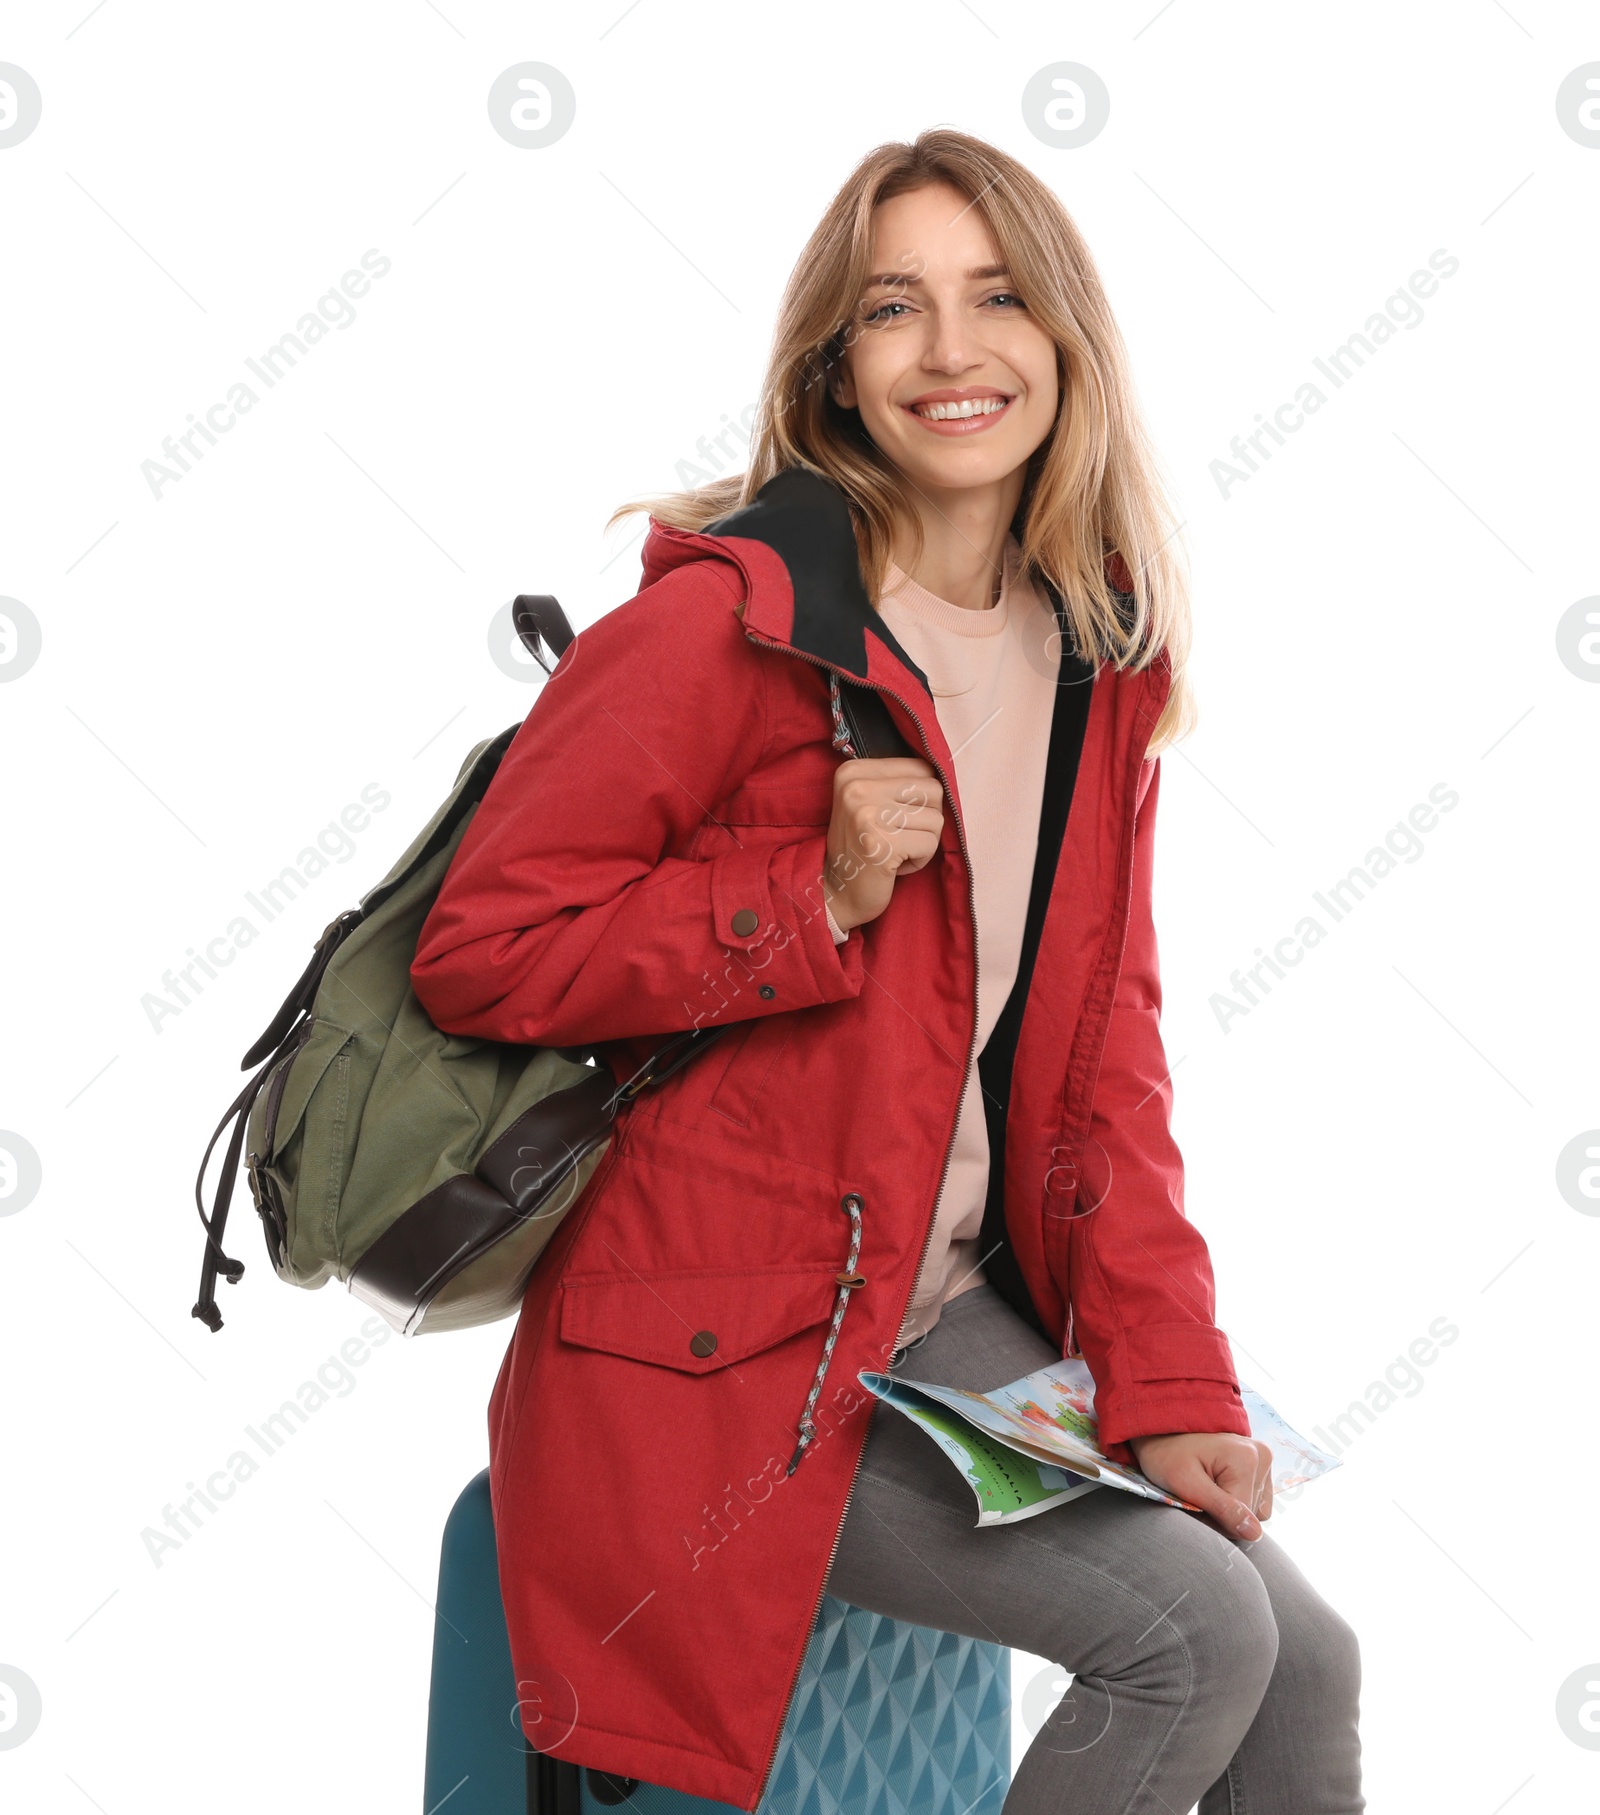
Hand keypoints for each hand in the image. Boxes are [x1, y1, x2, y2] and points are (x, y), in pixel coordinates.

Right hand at [822, 756, 944, 932]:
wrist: (836, 892)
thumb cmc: (861, 847)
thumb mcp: (869, 803)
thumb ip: (899, 784)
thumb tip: (945, 774)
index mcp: (854, 772)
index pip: (921, 767)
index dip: (922, 798)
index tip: (898, 818)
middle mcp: (857, 788)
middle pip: (933, 790)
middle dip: (927, 819)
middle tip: (901, 837)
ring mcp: (868, 815)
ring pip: (936, 819)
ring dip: (923, 843)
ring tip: (896, 852)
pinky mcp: (882, 844)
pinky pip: (930, 844)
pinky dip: (920, 860)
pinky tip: (895, 866)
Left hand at [1128, 1432, 1273, 1541]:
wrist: (1162, 1432)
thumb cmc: (1166, 1455)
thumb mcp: (1186, 1483)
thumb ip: (1221, 1509)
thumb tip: (1255, 1534)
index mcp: (1247, 1458)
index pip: (1243, 1519)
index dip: (1213, 1520)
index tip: (1191, 1502)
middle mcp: (1262, 1456)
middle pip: (1250, 1516)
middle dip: (1221, 1514)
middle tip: (1195, 1494)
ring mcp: (1264, 1461)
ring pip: (1254, 1511)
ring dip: (1228, 1509)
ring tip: (1205, 1487)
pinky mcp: (1260, 1468)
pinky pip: (1256, 1503)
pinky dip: (1235, 1502)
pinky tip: (1217, 1486)